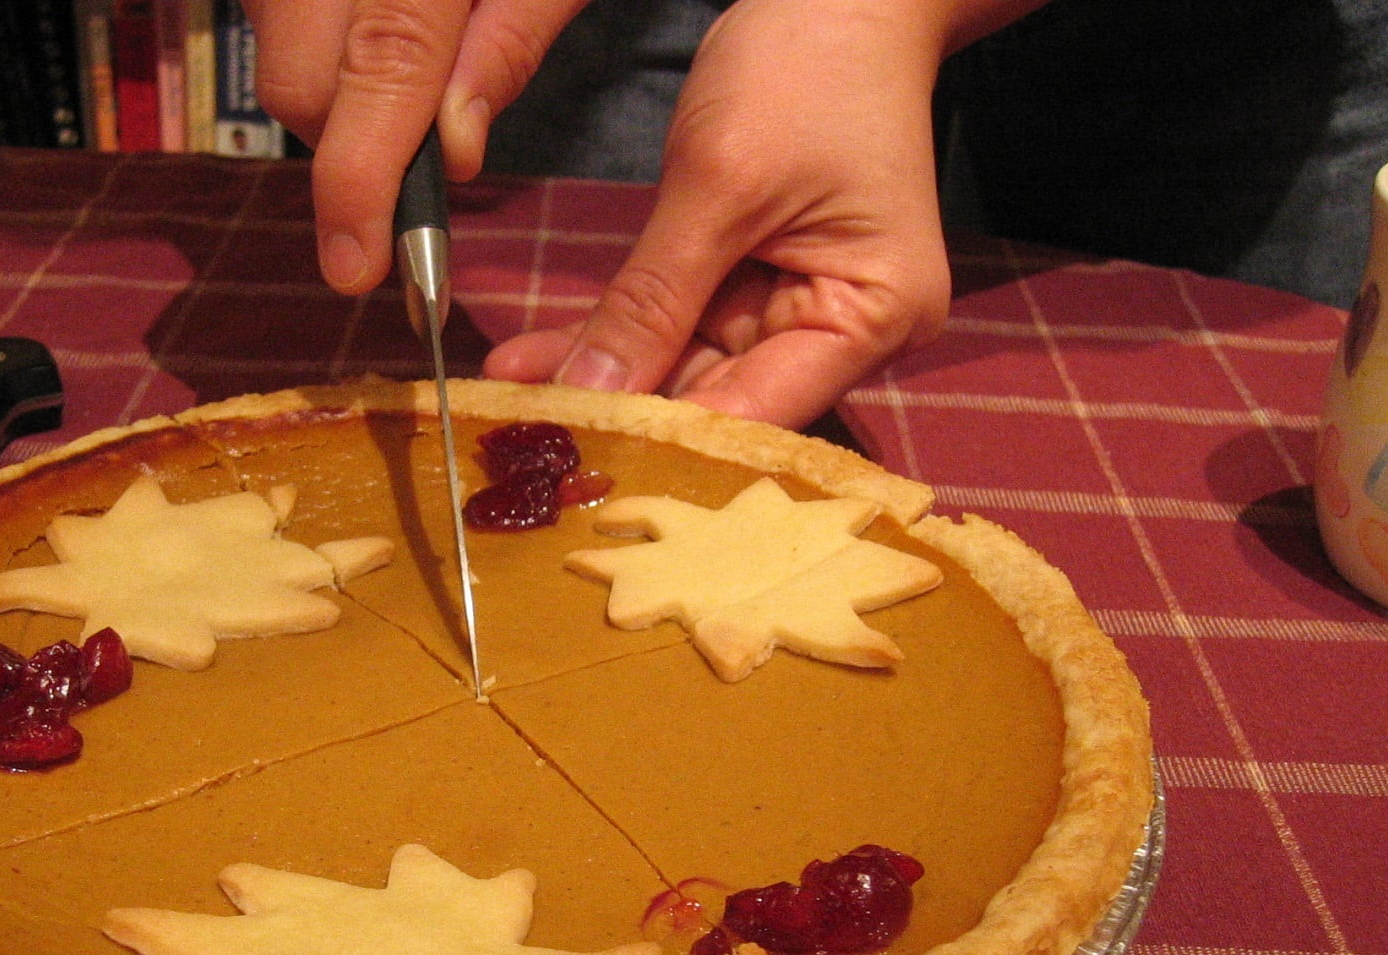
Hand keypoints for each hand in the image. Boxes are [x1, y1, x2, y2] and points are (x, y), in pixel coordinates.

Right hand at [247, 0, 588, 291]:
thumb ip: (512, 39)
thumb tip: (455, 152)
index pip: (383, 72)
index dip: (363, 182)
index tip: (356, 272)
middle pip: (300, 85)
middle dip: (350, 146)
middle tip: (423, 146)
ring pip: (279, 64)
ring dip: (336, 100)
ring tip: (408, 71)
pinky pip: (277, 30)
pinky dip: (324, 59)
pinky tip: (376, 43)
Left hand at [484, 0, 986, 428]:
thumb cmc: (807, 67)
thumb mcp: (722, 182)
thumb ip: (653, 299)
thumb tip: (589, 395)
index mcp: (874, 317)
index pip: (761, 412)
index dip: (668, 439)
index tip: (580, 454)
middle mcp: (846, 334)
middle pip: (722, 401)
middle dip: (624, 411)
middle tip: (528, 436)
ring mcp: (800, 312)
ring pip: (686, 369)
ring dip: (603, 378)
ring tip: (513, 400)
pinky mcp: (758, 289)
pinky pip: (678, 327)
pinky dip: (616, 336)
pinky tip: (537, 361)